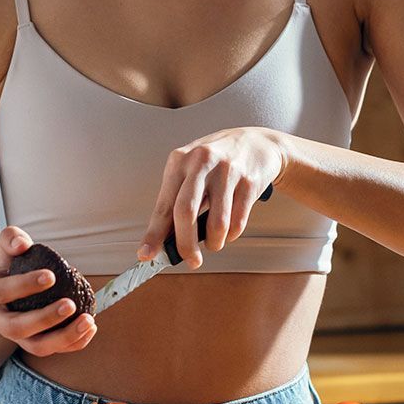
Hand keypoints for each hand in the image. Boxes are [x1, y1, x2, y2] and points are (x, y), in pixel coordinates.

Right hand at [0, 226, 96, 356]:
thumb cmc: (1, 264)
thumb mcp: (2, 247)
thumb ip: (10, 238)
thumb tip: (22, 244)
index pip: (0, 292)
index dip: (25, 286)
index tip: (51, 276)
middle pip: (16, 328)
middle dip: (45, 319)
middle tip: (71, 304)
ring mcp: (9, 336)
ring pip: (35, 347)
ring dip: (64, 337)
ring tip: (88, 321)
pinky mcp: (27, 343)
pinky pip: (51, 349)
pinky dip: (72, 343)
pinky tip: (90, 328)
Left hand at [139, 127, 287, 268]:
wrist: (257, 143)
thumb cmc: (217, 163)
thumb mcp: (191, 171)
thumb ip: (177, 201)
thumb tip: (164, 240)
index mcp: (179, 161)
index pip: (163, 205)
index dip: (154, 234)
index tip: (146, 254)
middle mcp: (201, 163)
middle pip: (185, 213)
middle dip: (185, 245)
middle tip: (191, 260)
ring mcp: (226, 171)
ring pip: (217, 223)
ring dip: (215, 243)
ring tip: (215, 241)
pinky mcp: (249, 181)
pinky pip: (238, 222)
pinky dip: (232, 234)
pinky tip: (230, 228)